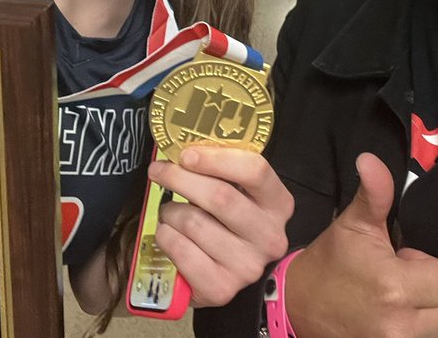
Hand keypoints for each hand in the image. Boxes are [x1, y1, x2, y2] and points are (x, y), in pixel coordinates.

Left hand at [148, 146, 292, 307]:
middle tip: (158, 170)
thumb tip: (183, 146)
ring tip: (170, 212)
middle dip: (181, 178)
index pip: (255, 170)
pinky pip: (180, 250)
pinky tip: (169, 234)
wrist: (229, 272)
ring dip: (170, 211)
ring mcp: (248, 266)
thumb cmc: (228, 222)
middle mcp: (270, 237)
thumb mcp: (238, 193)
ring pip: (194, 222)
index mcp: (279, 204)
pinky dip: (165, 237)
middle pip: (221, 197)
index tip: (186, 154)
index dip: (216, 158)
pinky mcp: (222, 289)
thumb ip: (221, 170)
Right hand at [285, 153, 437, 337]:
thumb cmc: (331, 262)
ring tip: (396, 301)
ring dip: (427, 315)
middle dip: (431, 290)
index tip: (403, 261)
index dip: (429, 265)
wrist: (298, 306)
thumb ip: (374, 193)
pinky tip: (395, 318)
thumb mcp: (353, 224)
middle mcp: (401, 326)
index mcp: (395, 287)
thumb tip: (370, 159)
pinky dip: (420, 334)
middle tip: (398, 280)